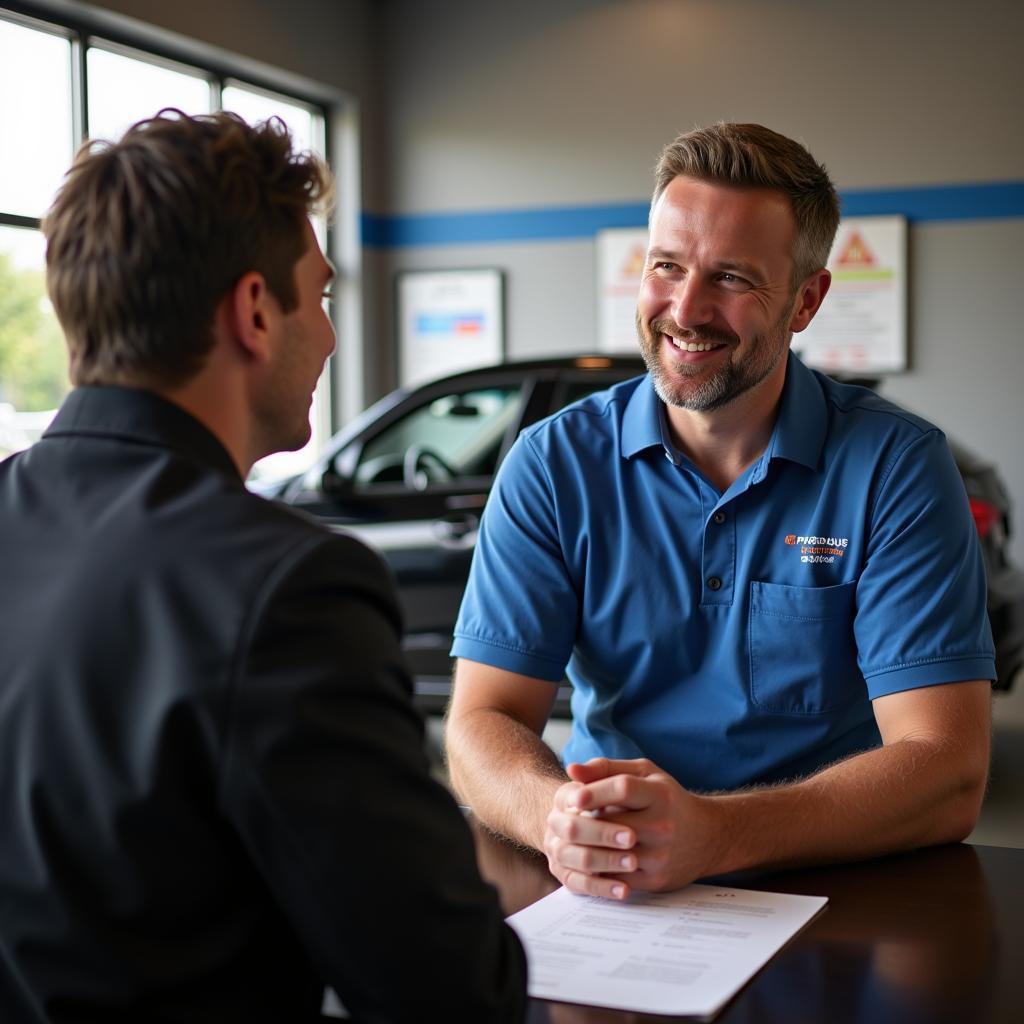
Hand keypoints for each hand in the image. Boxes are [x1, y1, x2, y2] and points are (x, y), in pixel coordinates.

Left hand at [543, 757, 717, 898]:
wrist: (707, 837)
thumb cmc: (668, 799)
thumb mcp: (645, 774)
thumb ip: (607, 769)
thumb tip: (572, 769)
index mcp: (660, 795)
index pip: (623, 788)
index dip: (594, 791)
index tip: (573, 796)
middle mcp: (663, 826)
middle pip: (612, 823)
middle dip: (586, 822)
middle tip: (568, 820)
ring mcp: (660, 856)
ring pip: (612, 854)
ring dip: (589, 847)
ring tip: (576, 839)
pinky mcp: (656, 881)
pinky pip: (617, 877)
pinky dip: (599, 869)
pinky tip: (590, 858)